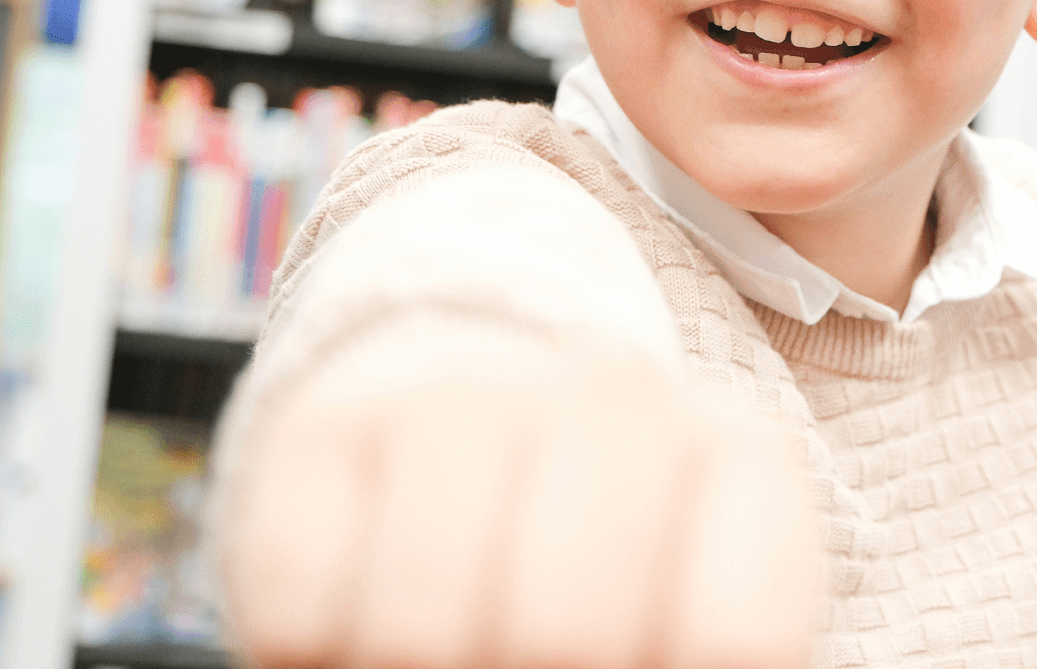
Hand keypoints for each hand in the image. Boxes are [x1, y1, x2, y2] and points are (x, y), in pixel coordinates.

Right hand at [223, 350, 819, 668]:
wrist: (472, 420)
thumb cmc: (607, 564)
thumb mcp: (681, 605)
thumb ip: (690, 638)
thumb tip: (622, 647)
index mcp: (739, 459)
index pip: (734, 634)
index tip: (645, 668)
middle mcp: (617, 400)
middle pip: (569, 630)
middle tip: (521, 666)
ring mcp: (468, 394)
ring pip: (424, 615)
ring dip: (424, 667)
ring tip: (450, 652)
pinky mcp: (325, 425)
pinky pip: (297, 597)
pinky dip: (313, 648)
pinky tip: (358, 625)